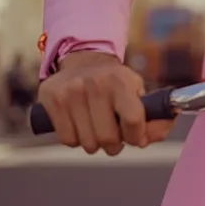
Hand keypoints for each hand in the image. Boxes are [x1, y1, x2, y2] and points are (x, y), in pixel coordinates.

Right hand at [36, 52, 174, 154]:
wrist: (84, 60)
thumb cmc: (115, 83)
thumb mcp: (138, 91)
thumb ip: (152, 118)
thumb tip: (148, 140)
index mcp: (121, 81)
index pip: (132, 120)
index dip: (136, 137)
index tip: (136, 138)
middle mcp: (95, 84)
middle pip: (108, 138)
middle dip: (115, 145)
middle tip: (114, 137)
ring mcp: (71, 91)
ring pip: (87, 142)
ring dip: (95, 143)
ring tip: (97, 129)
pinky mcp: (51, 99)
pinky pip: (67, 139)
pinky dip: (76, 139)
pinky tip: (80, 125)